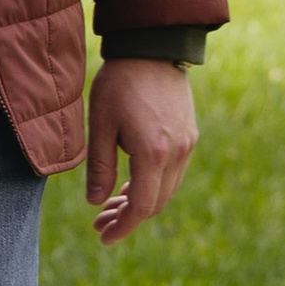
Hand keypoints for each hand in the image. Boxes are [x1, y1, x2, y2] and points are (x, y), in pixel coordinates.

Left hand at [83, 59, 199, 245]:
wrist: (152, 48)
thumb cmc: (120, 83)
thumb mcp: (100, 124)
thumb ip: (99, 166)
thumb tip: (95, 202)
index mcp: (153, 153)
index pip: (142, 206)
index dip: (123, 226)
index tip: (104, 237)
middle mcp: (177, 153)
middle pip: (157, 203)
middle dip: (128, 218)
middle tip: (100, 223)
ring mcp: (187, 144)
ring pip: (167, 190)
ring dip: (141, 202)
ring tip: (110, 206)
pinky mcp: (189, 135)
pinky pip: (173, 173)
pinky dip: (153, 185)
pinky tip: (130, 184)